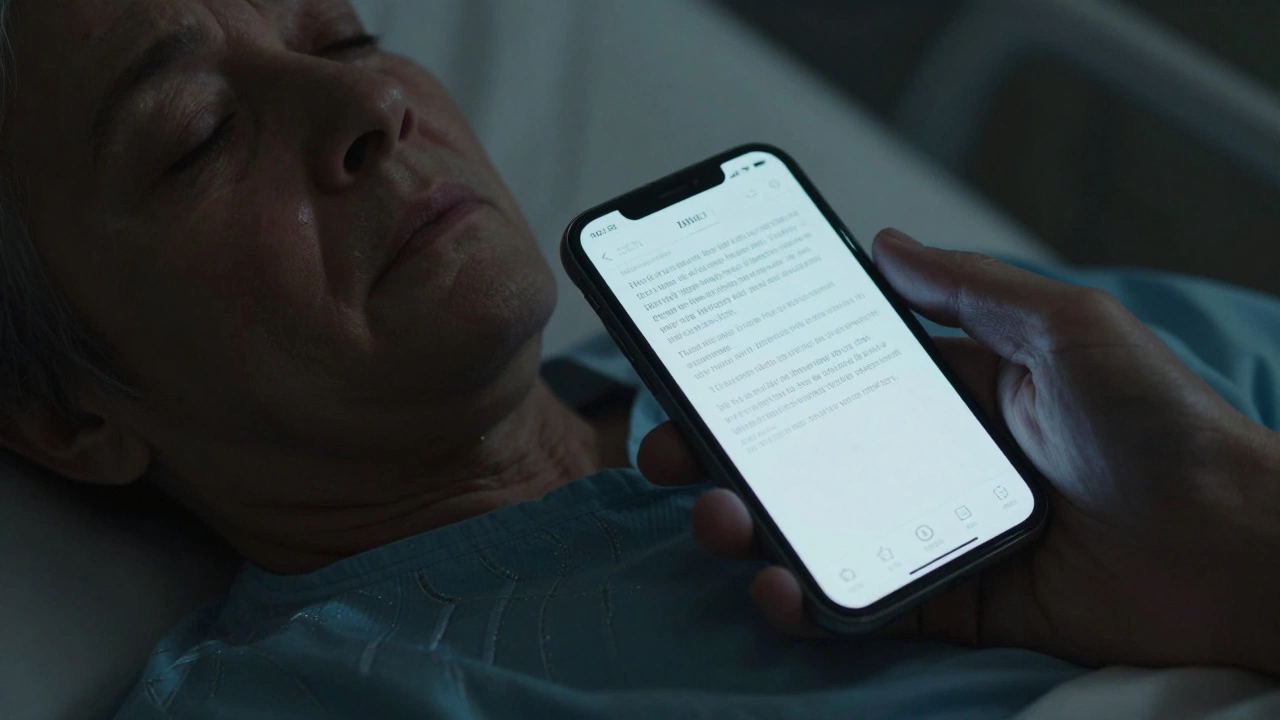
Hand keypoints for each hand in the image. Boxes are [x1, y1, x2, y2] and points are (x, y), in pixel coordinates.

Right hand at [639, 229, 1279, 675]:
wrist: (1232, 548)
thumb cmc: (1160, 426)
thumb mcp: (1066, 326)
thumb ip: (971, 288)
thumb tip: (885, 245)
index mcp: (952, 389)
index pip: (831, 375)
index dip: (761, 372)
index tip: (699, 367)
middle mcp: (928, 457)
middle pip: (800, 453)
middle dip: (722, 450)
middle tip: (666, 448)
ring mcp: (929, 529)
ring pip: (813, 528)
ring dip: (747, 523)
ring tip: (719, 515)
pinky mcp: (946, 599)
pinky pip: (860, 603)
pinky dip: (807, 603)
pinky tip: (780, 587)